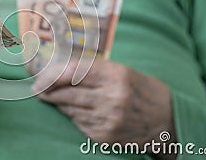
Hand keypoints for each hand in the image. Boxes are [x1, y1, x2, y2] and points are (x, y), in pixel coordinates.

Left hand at [32, 59, 175, 150]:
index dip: (52, 75)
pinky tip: (76, 110)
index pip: (73, 72)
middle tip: (38, 89)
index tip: (39, 78)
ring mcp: (108, 119)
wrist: (167, 120)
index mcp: (116, 75)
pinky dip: (73, 115)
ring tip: (52, 97)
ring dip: (59, 102)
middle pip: (67, 93)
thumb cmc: (142, 90)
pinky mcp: (104, 136)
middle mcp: (111, 98)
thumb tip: (59, 71)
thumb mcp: (122, 71)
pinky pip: (78, 123)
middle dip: (48, 91)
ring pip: (70, 109)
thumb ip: (93, 70)